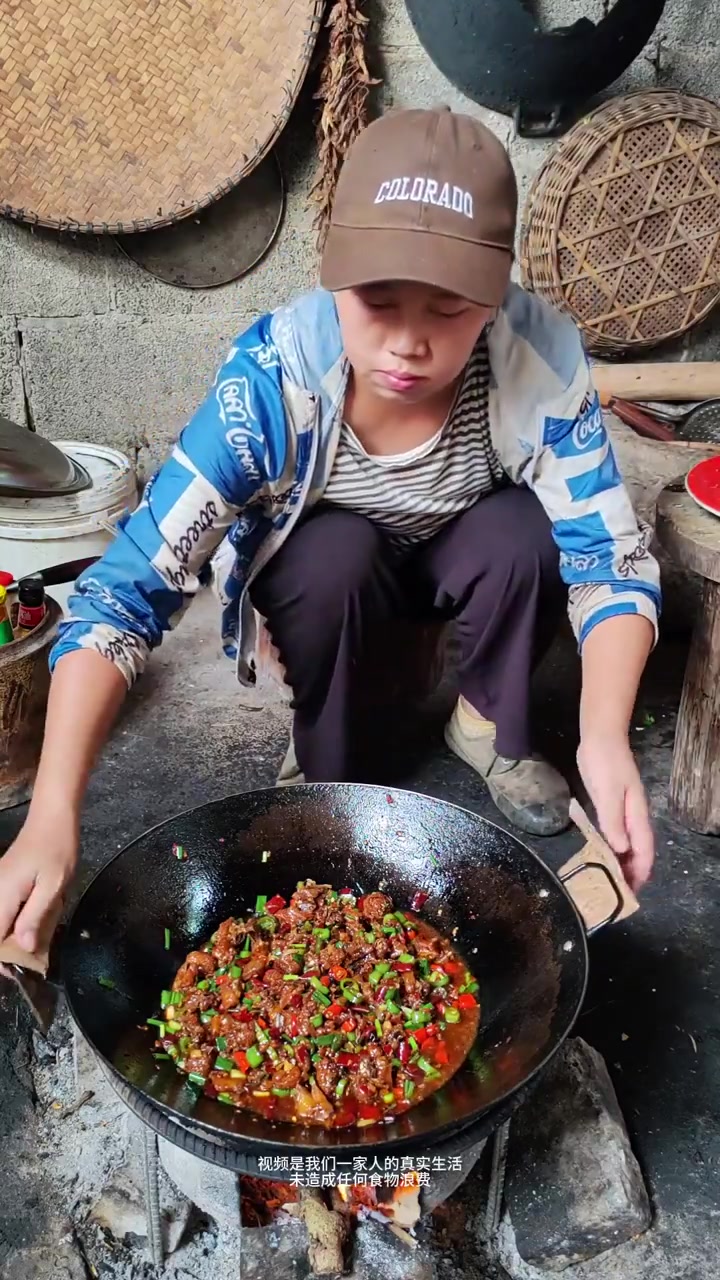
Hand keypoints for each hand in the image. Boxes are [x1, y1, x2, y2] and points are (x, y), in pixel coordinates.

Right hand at [0, 806, 77, 952]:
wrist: (52, 817)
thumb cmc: (57, 850)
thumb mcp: (53, 885)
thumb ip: (36, 916)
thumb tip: (25, 947)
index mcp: (3, 896)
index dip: (4, 959)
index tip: (19, 971)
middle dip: (8, 949)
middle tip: (31, 959)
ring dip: (11, 934)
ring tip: (34, 943)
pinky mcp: (3, 881)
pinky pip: (3, 908)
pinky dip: (13, 919)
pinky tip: (32, 921)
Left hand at [577, 733, 653, 891]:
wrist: (600, 738)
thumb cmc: (605, 764)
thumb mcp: (608, 793)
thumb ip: (613, 821)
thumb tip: (620, 850)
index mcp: (636, 815)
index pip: (644, 849)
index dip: (640, 871)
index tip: (632, 892)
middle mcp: (632, 817)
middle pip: (637, 850)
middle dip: (632, 872)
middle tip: (618, 894)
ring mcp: (622, 811)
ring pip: (626, 844)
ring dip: (621, 862)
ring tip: (610, 881)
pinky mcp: (610, 806)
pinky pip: (615, 833)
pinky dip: (612, 848)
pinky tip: (603, 855)